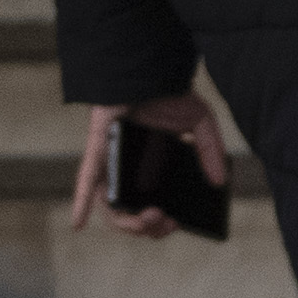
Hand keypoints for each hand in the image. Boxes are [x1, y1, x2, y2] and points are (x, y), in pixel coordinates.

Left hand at [68, 92, 227, 238]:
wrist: (150, 69)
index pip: (154, 206)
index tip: (178, 223)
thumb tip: (219, 182)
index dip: (164, 223)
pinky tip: (78, 223)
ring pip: (112, 207)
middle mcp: (129, 172)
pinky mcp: (99, 152)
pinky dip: (81, 203)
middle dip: (151, 228)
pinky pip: (87, 181)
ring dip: (129, 224)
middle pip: (134, 214)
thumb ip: (210, 152)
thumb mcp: (199, 125)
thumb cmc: (169, 93)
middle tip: (167, 223)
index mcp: (151, 171)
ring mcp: (112, 164)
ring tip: (148, 222)